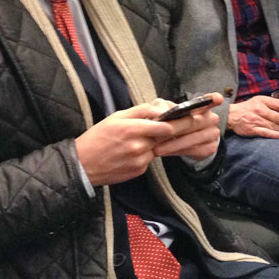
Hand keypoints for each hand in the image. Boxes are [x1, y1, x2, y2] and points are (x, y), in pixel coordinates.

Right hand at [76, 95, 219, 185]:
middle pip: (169, 137)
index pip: (166, 125)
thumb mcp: (116, 117)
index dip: (182, 121)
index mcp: (132, 128)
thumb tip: (162, 107)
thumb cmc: (97, 138)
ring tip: (153, 136)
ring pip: (159, 148)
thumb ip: (141, 111)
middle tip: (196, 124)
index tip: (194, 115)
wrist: (81, 166)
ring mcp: (140, 161)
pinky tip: (136, 150)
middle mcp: (138, 146)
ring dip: (161, 142)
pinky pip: (151, 159)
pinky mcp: (139, 171)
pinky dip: (149, 153)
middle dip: (184, 130)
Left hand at [153, 92, 222, 159]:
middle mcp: (212, 119)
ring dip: (173, 145)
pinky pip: (193, 151)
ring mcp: (213, 134)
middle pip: (193, 123)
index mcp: (203, 106)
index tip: (216, 99)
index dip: (214, 98)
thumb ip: (163, 108)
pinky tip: (166, 152)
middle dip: (174, 130)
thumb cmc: (176, 122)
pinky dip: (177, 152)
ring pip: (192, 139)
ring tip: (157, 149)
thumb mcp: (168, 111)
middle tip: (156, 137)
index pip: (211, 100)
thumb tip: (161, 113)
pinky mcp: (210, 148)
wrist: (184, 140)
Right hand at [227, 95, 278, 138]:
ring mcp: (256, 120)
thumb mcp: (259, 100)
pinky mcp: (252, 129)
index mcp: (263, 101)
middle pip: (278, 117)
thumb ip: (271, 103)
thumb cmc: (248, 108)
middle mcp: (260, 110)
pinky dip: (274, 135)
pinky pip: (265, 132)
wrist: (232, 115)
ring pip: (274, 126)